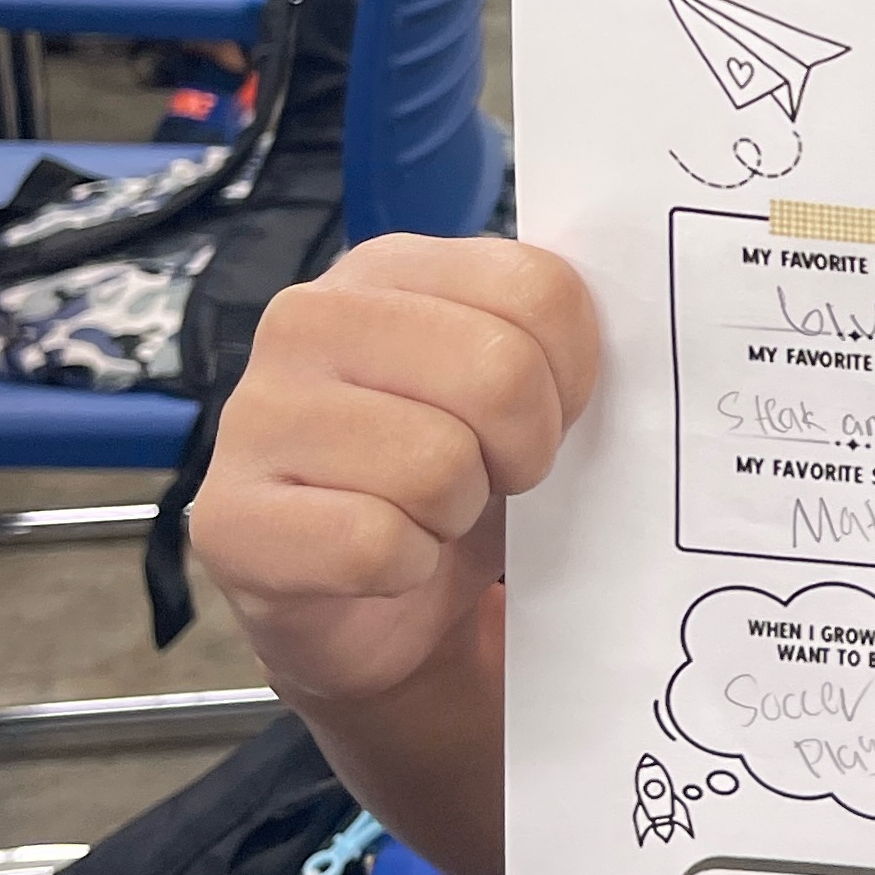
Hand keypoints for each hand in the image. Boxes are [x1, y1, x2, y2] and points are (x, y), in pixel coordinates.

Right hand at [192, 236, 598, 710]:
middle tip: (492, 477)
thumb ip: (552, 335)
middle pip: (497, 371)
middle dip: (523, 449)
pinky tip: (382, 561)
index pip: (540, 287)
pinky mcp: (232, 520)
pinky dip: (405, 569)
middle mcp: (308, 320)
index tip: (549, 413)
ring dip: (458, 514)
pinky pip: (377, 544)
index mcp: (388, 267)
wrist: (373, 608)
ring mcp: (255, 416)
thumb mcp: (511, 385)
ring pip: (437, 465)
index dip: (574, 373)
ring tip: (428, 514)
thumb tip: (643, 333)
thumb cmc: (451, 476)